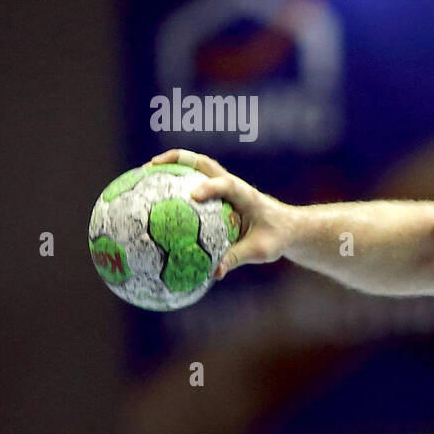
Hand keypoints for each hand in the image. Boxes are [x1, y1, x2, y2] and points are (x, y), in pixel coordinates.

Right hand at [148, 149, 294, 278]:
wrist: (288, 228)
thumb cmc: (276, 238)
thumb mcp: (261, 251)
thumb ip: (237, 258)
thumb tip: (214, 273)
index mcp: (246, 196)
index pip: (228, 185)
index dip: (211, 187)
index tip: (193, 196)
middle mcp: (234, 185)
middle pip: (204, 164)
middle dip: (179, 160)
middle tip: (152, 165)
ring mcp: (226, 186)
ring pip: (197, 168)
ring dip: (173, 166)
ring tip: (144, 173)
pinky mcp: (220, 194)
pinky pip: (195, 184)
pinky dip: (175, 185)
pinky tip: (155, 197)